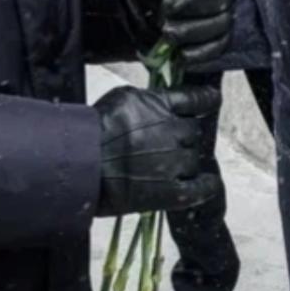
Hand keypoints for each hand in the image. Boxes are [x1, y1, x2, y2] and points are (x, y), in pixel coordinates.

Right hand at [94, 84, 222, 216]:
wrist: (79, 165)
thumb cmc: (94, 129)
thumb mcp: (123, 99)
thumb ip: (150, 100)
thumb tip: (165, 102)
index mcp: (161, 105)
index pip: (198, 99)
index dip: (206, 100)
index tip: (210, 102)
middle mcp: (173, 131)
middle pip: (195, 131)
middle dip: (185, 135)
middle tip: (166, 144)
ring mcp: (174, 162)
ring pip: (195, 158)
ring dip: (186, 160)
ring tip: (168, 165)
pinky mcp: (170, 191)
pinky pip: (201, 189)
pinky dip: (207, 186)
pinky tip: (207, 183)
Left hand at [120, 0, 232, 58]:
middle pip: (222, 1)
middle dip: (194, 9)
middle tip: (166, 14)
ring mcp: (222, 14)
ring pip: (221, 27)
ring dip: (194, 33)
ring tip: (167, 34)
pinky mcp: (216, 38)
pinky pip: (217, 48)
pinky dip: (201, 54)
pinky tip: (181, 56)